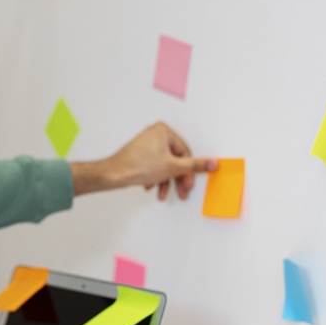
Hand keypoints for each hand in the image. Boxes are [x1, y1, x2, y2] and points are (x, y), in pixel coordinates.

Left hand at [70, 122, 216, 199]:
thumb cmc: (137, 166)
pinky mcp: (140, 153)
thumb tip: (212, 163)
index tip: (188, 184)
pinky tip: (151, 187)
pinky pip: (154, 165)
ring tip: (163, 193)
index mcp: (163, 131)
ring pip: (164, 165)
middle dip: (176, 178)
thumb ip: (194, 166)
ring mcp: (146, 143)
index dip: (188, 171)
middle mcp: (155, 134)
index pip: (184, 152)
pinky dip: (155, 177)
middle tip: (181, 192)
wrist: (113, 174)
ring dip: (165, 181)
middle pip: (174, 159)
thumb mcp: (172, 167)